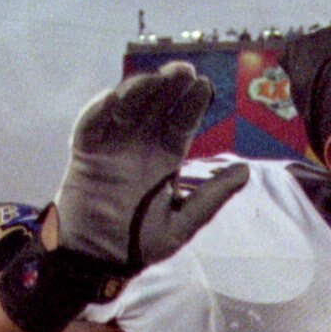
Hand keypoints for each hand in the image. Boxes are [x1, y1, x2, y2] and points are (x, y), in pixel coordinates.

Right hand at [53, 64, 250, 274]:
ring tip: (156, 79)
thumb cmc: (139, 245)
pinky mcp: (85, 153)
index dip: (192, 104)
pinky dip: (100, 109)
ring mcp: (111, 147)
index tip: (205, 86)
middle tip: (184, 70)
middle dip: (169, 87)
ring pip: (126, 108)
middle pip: (156, 108)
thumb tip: (245, 170)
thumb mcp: (182, 223)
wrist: (97, 261)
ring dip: (139, 90)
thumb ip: (211, 197)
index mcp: (165, 159)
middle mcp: (140, 146)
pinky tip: (115, 97)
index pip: (181, 123)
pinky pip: (91, 125)